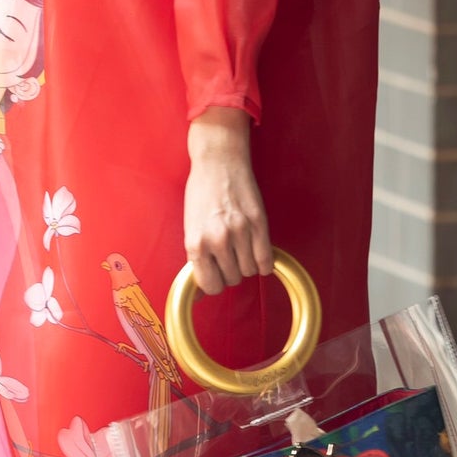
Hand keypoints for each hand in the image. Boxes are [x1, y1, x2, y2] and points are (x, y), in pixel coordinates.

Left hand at [184, 108, 273, 294]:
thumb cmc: (201, 192)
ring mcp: (240, 232)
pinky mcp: (259, 223)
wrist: (218, 161)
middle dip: (231, 273)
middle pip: (232, 279)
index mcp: (196, 243)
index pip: (210, 285)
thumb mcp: (191, 228)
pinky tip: (257, 253)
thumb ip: (196, 260)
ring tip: (241, 250)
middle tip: (228, 258)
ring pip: (249, 271)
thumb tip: (198, 295)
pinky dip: (263, 262)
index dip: (214, 284)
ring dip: (247, 265)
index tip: (216, 276)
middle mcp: (217, 240)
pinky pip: (266, 260)